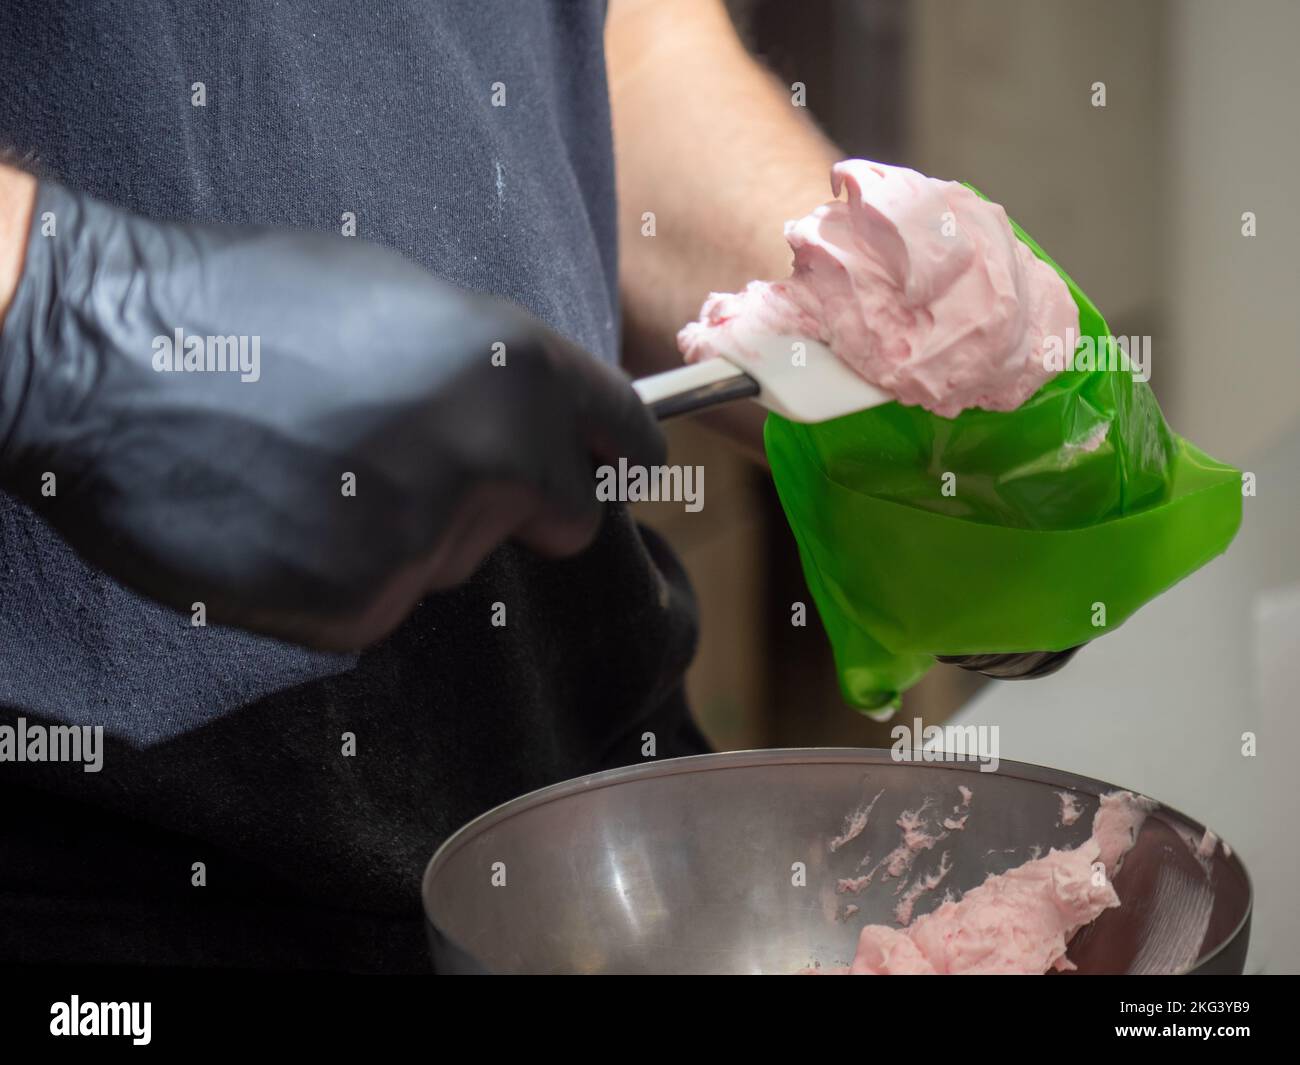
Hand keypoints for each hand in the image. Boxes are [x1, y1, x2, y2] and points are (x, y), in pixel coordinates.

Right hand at [0, 180, 663, 648]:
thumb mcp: (395, 296)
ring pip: (459, 560)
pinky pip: (386, 603)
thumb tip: (543, 423)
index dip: (620, 453)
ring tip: (318, 472)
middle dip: (506, 500)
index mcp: (512, 362)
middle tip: (415, 466)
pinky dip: (347, 577)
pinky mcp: (362, 603)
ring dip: (412, 534)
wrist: (104, 352)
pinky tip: (284, 523)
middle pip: (553, 512)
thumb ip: (493, 369)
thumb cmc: (244, 302)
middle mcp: (492, 451)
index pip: (619, 430)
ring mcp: (429, 534)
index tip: (620, 470)